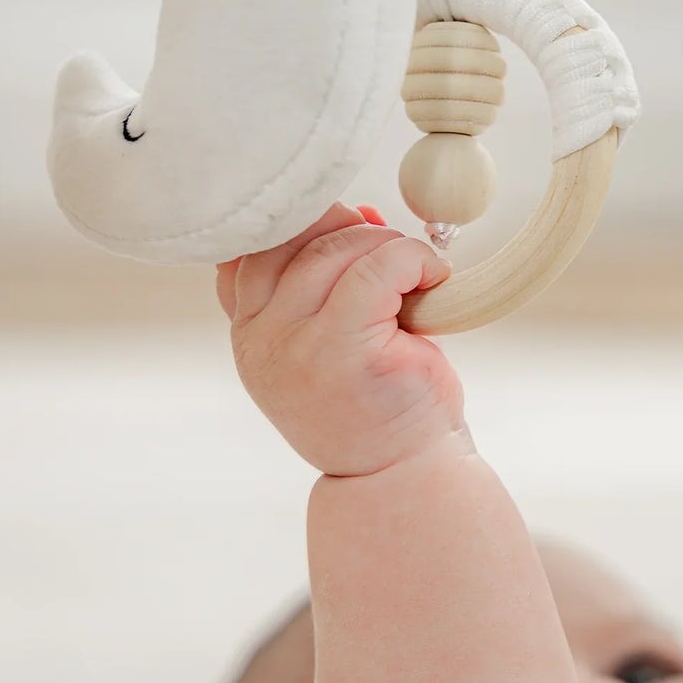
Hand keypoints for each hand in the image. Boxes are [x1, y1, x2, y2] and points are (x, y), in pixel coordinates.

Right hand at [216, 204, 466, 477]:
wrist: (401, 473)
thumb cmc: (378, 400)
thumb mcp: (335, 334)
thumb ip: (329, 278)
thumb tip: (362, 210)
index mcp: (249, 330)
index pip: (252, 246)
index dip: (305, 222)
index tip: (350, 229)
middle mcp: (259, 338)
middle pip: (297, 239)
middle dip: (354, 230)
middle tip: (395, 251)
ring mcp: (294, 346)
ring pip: (337, 250)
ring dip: (388, 245)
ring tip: (417, 273)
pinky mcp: (341, 351)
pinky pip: (376, 271)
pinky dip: (412, 260)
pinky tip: (433, 278)